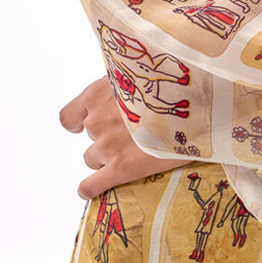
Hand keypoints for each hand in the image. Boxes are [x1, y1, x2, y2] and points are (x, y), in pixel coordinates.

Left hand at [60, 76, 188, 199]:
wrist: (191, 104)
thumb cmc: (170, 85)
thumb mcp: (138, 73)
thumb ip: (123, 86)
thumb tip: (126, 93)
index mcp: (97, 95)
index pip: (70, 115)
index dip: (78, 122)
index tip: (83, 125)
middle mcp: (97, 120)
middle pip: (90, 138)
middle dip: (106, 137)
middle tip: (133, 134)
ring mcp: (106, 146)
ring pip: (93, 159)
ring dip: (107, 158)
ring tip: (134, 153)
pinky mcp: (120, 168)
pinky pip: (92, 185)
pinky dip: (89, 188)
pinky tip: (91, 190)